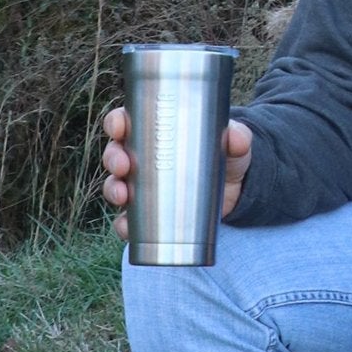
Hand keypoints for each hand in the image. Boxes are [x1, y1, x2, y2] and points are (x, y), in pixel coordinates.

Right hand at [100, 105, 252, 240]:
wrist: (236, 191)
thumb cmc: (226, 157)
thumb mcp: (234, 145)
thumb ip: (238, 138)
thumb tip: (237, 136)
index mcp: (155, 132)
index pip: (126, 123)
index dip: (117, 123)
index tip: (119, 127)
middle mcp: (142, 158)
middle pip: (116, 154)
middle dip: (113, 158)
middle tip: (124, 166)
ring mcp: (143, 186)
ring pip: (116, 185)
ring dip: (113, 190)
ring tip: (123, 196)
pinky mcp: (150, 212)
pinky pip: (129, 219)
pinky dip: (124, 224)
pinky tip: (127, 228)